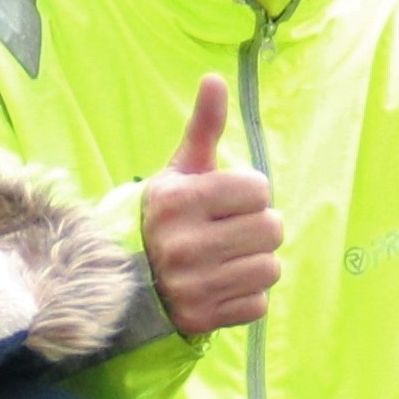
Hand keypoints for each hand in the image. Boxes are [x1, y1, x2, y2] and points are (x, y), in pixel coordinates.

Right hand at [140, 75, 281, 341]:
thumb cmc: (167, 216)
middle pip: (272, 229)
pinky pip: (258, 304)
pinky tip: (223, 284)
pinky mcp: (201, 320)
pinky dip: (247, 296)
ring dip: (256, 263)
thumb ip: (203, 128)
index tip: (227, 201)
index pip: (259, 189)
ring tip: (229, 258)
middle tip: (232, 231)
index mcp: (179, 201)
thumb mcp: (179, 171)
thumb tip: (214, 78)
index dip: (251, 193)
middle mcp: (183, 245)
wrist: (126, 280)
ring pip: (269, 269)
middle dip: (259, 228)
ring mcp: (192, 286)